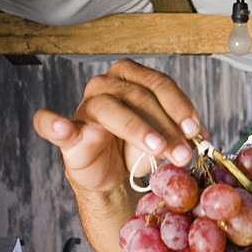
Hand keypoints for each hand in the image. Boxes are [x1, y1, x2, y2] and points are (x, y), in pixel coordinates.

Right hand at [33, 58, 204, 192]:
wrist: (113, 173)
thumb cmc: (138, 147)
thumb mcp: (166, 137)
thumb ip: (182, 132)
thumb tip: (200, 134)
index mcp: (133, 78)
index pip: (159, 84)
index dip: (179, 106)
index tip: (195, 130)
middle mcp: (107, 85)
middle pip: (139, 96)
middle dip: (166, 126)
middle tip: (184, 152)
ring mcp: (85, 107)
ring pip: (111, 108)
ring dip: (138, 129)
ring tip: (157, 148)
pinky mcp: (68, 131)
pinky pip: (51, 123)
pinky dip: (54, 123)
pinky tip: (64, 128)